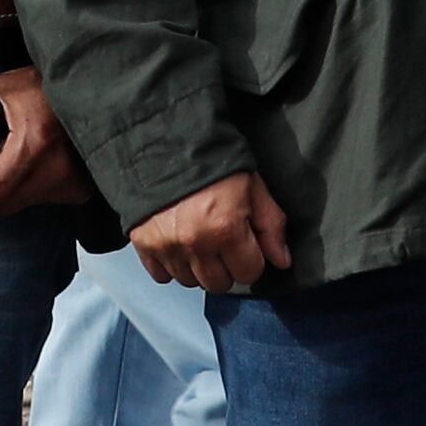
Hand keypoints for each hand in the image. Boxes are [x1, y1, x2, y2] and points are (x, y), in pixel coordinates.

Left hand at [0, 66, 90, 214]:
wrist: (93, 88)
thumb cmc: (49, 85)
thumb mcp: (9, 86)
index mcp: (32, 144)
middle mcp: (55, 169)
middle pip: (8, 202)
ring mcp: (72, 182)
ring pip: (28, 201)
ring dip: (19, 186)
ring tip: (27, 156)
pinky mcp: (83, 188)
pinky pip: (49, 198)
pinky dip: (40, 186)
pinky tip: (44, 163)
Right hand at [131, 170, 291, 292]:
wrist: (167, 142)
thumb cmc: (216, 164)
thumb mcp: (253, 187)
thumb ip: (271, 226)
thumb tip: (282, 260)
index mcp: (225, 228)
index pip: (249, 273)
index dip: (251, 258)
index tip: (245, 243)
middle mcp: (194, 242)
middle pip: (219, 284)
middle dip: (226, 267)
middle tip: (222, 242)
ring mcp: (166, 245)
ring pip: (190, 282)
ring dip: (198, 267)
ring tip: (199, 239)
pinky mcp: (143, 243)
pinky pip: (161, 275)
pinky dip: (171, 264)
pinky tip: (178, 243)